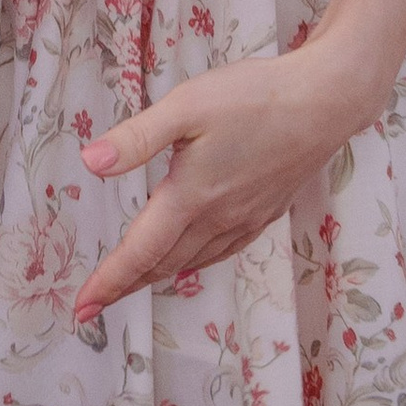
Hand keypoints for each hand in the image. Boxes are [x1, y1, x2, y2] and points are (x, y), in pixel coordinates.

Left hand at [74, 44, 376, 322]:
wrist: (324, 103)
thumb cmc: (254, 97)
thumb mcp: (185, 106)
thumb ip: (137, 138)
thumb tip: (89, 163)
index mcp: (191, 197)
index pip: (140, 251)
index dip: (109, 281)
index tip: (81, 307)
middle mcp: (218, 218)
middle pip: (163, 264)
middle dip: (125, 286)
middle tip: (91, 305)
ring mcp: (245, 219)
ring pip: (192, 261)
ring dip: (157, 277)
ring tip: (130, 285)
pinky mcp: (265, 212)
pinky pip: (221, 252)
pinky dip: (194, 263)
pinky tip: (189, 257)